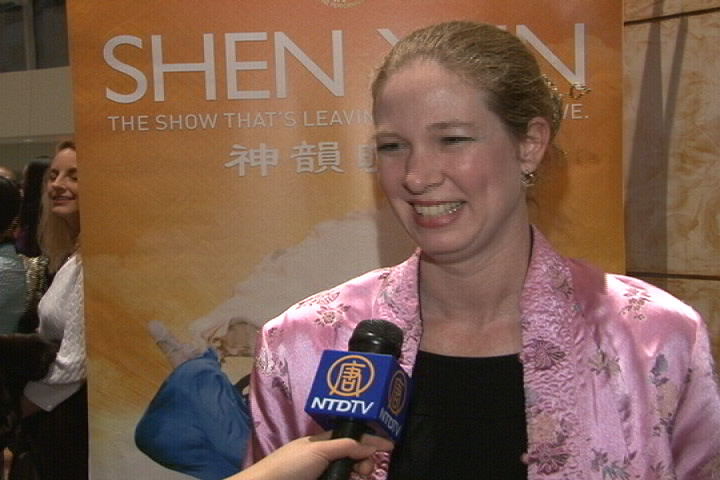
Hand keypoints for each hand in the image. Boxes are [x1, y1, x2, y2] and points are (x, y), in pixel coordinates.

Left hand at [229, 431, 392, 479]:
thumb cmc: (291, 465)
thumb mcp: (319, 451)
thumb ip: (345, 447)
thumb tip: (368, 447)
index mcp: (323, 444)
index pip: (352, 439)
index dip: (370, 441)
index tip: (390, 446)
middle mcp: (325, 459)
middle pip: (354, 458)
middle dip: (365, 461)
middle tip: (364, 470)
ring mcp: (324, 474)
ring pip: (350, 473)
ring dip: (359, 473)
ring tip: (359, 476)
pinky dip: (350, 478)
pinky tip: (354, 479)